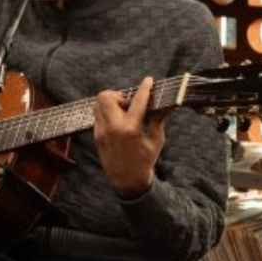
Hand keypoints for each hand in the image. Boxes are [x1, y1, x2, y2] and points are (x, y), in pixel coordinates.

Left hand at [95, 76, 163, 198]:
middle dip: (120, 95)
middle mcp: (112, 128)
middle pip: (106, 96)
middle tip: (131, 104)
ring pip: (98, 103)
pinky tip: (119, 121)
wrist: (126, 180)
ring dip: (112, 102)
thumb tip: (166, 104)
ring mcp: (101, 131)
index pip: (137, 101)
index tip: (148, 80)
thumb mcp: (156, 140)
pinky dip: (107, 112)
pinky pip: (97, 114)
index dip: (144, 88)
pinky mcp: (96, 134)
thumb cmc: (145, 161)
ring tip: (124, 112)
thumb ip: (158, 120)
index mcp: (130, 129)